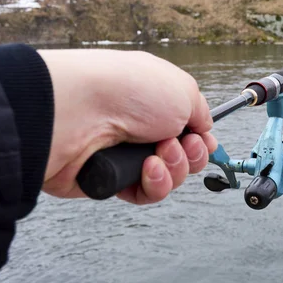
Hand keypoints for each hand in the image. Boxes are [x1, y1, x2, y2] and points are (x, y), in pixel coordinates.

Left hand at [37, 49, 217, 204]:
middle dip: (191, 153)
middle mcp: (141, 125)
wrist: (78, 111)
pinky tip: (147, 169)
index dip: (200, 138)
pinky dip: (154, 183)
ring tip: (158, 153)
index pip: (188, 126)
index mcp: (156, 99)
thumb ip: (202, 113)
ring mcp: (126, 153)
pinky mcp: (112, 179)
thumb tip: (204, 131)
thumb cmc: (129, 90)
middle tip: (178, 142)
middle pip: (184, 155)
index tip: (204, 139)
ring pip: (170, 177)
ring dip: (174, 167)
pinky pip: (147, 193)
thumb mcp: (184, 89)